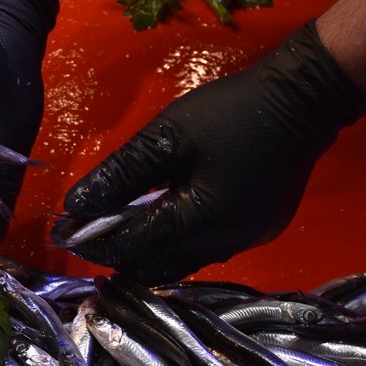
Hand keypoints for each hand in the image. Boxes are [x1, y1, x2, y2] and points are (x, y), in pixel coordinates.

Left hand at [52, 21, 365, 283]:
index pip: (133, 248)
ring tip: (114, 229)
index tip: (61, 231)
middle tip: (84, 233)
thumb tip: (76, 205)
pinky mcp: (258, 230)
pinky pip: (204, 250)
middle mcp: (224, 244)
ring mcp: (246, 240)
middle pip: (155, 266)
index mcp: (199, 223)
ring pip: (180, 263)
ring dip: (144, 252)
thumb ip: (120, 174)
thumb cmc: (229, 113)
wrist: (303, 99)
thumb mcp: (165, 138)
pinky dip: (172, 243)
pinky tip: (156, 222)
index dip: (93, 242)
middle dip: (116, 254)